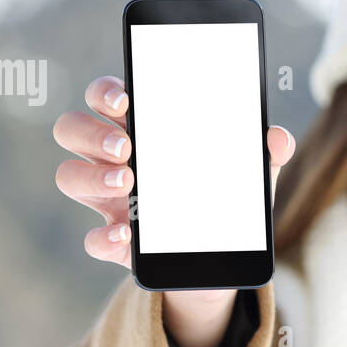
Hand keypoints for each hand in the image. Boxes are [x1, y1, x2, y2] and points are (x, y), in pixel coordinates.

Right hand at [53, 75, 294, 346]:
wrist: (221, 255)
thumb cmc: (224, 193)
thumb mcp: (249, 171)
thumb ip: (265, 153)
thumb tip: (277, 138)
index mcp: (141, 128)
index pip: (106, 96)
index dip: (105, 91)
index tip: (125, 98)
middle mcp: (114, 158)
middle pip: (74, 129)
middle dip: (92, 132)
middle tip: (128, 147)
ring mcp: (108, 200)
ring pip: (69, 176)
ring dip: (91, 176)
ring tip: (128, 183)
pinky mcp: (116, 242)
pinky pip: (93, 239)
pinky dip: (104, 238)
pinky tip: (128, 236)